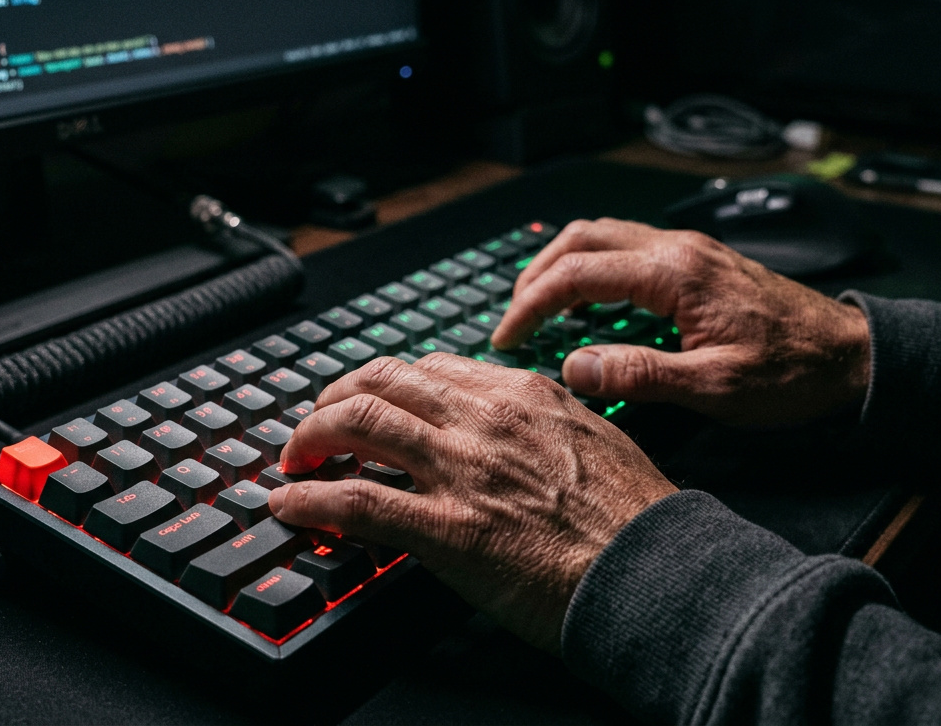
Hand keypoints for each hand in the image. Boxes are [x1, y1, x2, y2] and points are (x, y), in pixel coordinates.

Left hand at [267, 354, 678, 653]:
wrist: (652, 571)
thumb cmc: (634, 518)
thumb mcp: (593, 439)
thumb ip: (542, 423)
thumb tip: (512, 429)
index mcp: (521, 394)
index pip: (430, 368)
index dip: (386, 384)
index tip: (371, 403)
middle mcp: (484, 419)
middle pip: (381, 380)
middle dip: (334, 397)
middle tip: (316, 423)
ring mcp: (461, 470)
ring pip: (358, 422)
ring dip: (310, 436)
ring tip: (293, 456)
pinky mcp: (446, 528)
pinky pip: (355, 500)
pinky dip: (309, 500)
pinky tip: (288, 505)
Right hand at [493, 218, 871, 425]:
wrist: (850, 357)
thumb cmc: (793, 373)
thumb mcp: (715, 388)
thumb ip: (640, 376)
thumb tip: (574, 368)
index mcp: (676, 274)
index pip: (578, 273)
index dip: (532, 305)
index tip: (508, 338)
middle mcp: (678, 249)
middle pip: (582, 237)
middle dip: (536, 276)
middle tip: (513, 321)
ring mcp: (689, 250)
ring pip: (604, 236)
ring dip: (562, 266)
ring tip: (539, 309)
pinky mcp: (698, 262)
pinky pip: (628, 249)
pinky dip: (593, 268)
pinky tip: (587, 305)